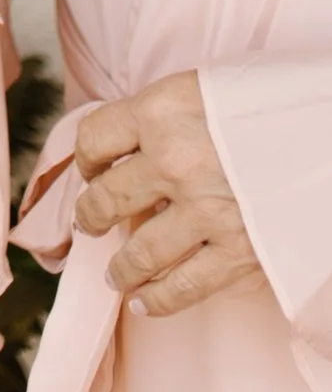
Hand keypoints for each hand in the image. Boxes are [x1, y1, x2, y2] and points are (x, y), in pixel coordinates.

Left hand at [75, 70, 262, 316]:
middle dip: (92, 215)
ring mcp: (205, 210)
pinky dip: (158, 300)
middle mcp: (174, 160)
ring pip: (139, 251)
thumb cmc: (270, 103)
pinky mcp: (239, 251)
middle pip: (107, 196)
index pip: (94, 136)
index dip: (85, 156)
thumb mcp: (207, 88)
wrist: (331, 131)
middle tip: (88, 224)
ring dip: (121, 267)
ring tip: (114, 275)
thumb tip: (132, 149)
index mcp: (162, 110)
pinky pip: (185, 286)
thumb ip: (165, 116)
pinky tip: (142, 304)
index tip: (90, 168)